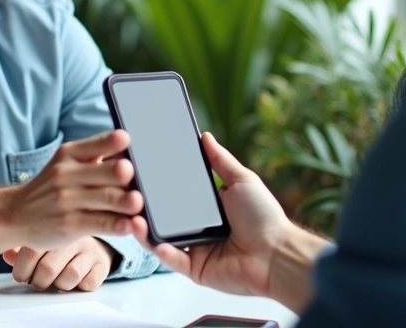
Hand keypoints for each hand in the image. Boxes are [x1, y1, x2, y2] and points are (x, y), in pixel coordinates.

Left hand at [2, 237, 117, 291]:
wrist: (93, 236)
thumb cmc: (60, 242)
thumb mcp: (39, 240)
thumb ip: (21, 248)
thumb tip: (7, 255)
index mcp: (52, 227)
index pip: (31, 252)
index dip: (22, 270)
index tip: (22, 275)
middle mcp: (72, 236)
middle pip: (48, 267)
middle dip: (39, 281)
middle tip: (38, 280)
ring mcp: (89, 249)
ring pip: (70, 275)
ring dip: (59, 284)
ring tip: (57, 280)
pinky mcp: (102, 263)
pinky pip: (89, 282)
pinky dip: (80, 286)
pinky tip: (76, 279)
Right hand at [3, 130, 143, 250]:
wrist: (15, 214)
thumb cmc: (51, 188)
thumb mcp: (65, 164)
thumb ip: (94, 157)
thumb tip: (131, 151)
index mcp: (69, 154)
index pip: (97, 144)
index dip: (114, 142)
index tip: (128, 141)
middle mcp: (67, 174)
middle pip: (106, 172)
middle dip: (123, 173)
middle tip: (138, 174)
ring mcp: (67, 200)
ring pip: (105, 198)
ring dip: (125, 201)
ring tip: (139, 203)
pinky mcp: (69, 224)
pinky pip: (99, 223)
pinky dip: (117, 225)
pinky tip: (130, 226)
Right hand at [132, 132, 292, 297]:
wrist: (277, 254)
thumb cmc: (264, 217)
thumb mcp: (242, 180)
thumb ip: (221, 160)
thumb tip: (204, 136)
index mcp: (209, 207)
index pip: (177, 195)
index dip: (159, 185)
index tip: (141, 171)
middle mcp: (199, 227)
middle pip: (165, 217)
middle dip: (146, 207)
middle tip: (129, 192)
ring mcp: (195, 249)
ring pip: (162, 239)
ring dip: (145, 229)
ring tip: (133, 215)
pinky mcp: (195, 269)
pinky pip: (173, 260)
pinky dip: (161, 250)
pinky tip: (152, 238)